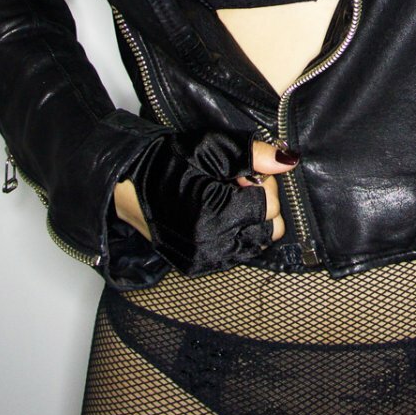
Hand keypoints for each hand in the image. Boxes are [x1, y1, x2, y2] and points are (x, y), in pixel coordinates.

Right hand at [112, 133, 296, 274]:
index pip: (270, 205)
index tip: (240, 173)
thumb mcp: (211, 147)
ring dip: (250, 220)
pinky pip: (237, 254)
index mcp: (214, 217)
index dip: (260, 182)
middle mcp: (211, 246)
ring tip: (225, 200)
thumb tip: (289, 160)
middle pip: (270, 228)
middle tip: (234, 185)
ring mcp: (204, 260)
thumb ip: (253, 155)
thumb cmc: (164, 161)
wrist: (126, 184)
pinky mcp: (198, 266)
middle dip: (260, 203)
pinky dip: (236, 234)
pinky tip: (218, 215)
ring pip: (256, 244)